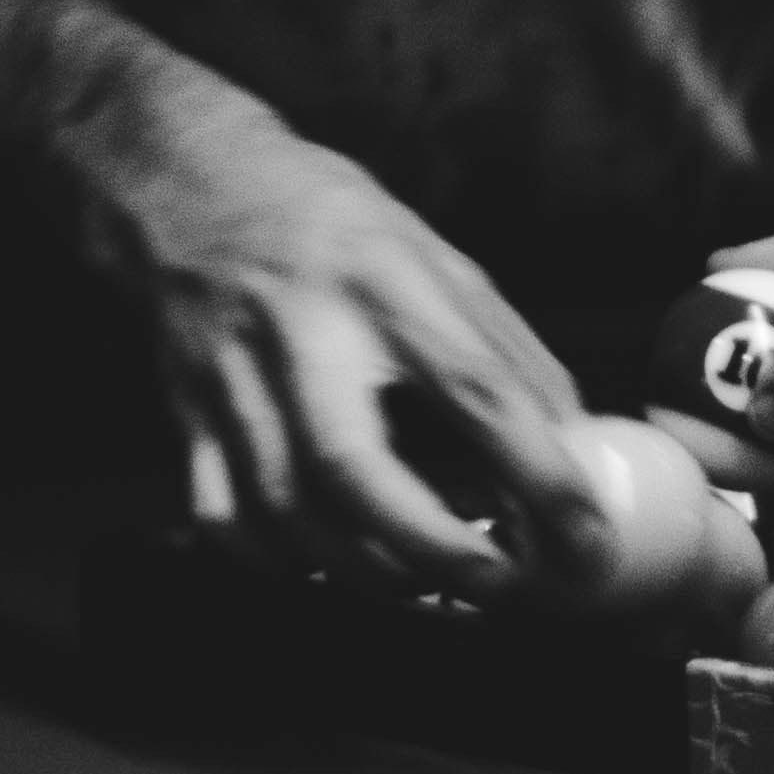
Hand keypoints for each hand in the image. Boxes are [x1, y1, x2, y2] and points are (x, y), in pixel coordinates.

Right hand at [117, 105, 603, 603]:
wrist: (191, 184)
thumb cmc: (331, 226)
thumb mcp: (436, 257)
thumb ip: (504, 351)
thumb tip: (572, 447)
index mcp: (385, 280)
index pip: (475, 388)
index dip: (539, 476)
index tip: (586, 542)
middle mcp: (304, 330)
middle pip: (355, 467)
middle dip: (434, 550)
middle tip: (495, 588)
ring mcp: (233, 376)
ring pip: (287, 512)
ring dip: (366, 574)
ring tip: (424, 584)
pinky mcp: (187, 413)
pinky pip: (225, 520)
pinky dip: (282, 565)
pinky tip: (329, 564)